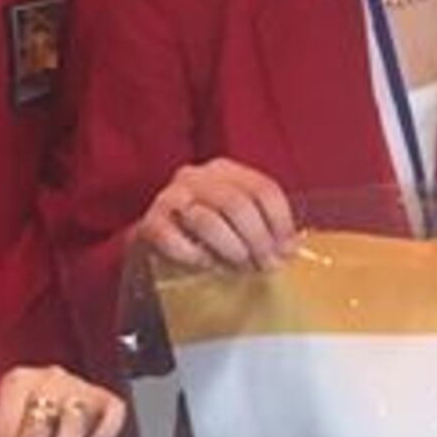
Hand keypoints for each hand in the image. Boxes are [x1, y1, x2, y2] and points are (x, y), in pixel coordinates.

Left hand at [0, 366, 126, 436]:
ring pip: (72, 426)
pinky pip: (112, 411)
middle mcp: (48, 381)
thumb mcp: (5, 417)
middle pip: (36, 430)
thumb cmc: (24, 405)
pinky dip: (105, 431)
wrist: (45, 383)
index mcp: (17, 383)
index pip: (5, 430)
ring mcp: (78, 388)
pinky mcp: (103, 396)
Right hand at [137, 160, 295, 272]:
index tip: (287, 251)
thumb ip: (261, 226)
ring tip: (240, 267)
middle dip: (257, 240)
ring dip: (231, 249)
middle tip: (266, 266)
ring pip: (207, 221)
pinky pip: (174, 240)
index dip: (280, 222)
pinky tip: (206, 264)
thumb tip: (287, 250)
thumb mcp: (236, 221)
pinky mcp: (149, 223)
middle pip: (237, 204)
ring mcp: (169, 198)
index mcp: (223, 170)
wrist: (157, 244)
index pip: (263, 189)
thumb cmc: (205, 234)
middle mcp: (194, 176)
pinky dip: (195, 256)